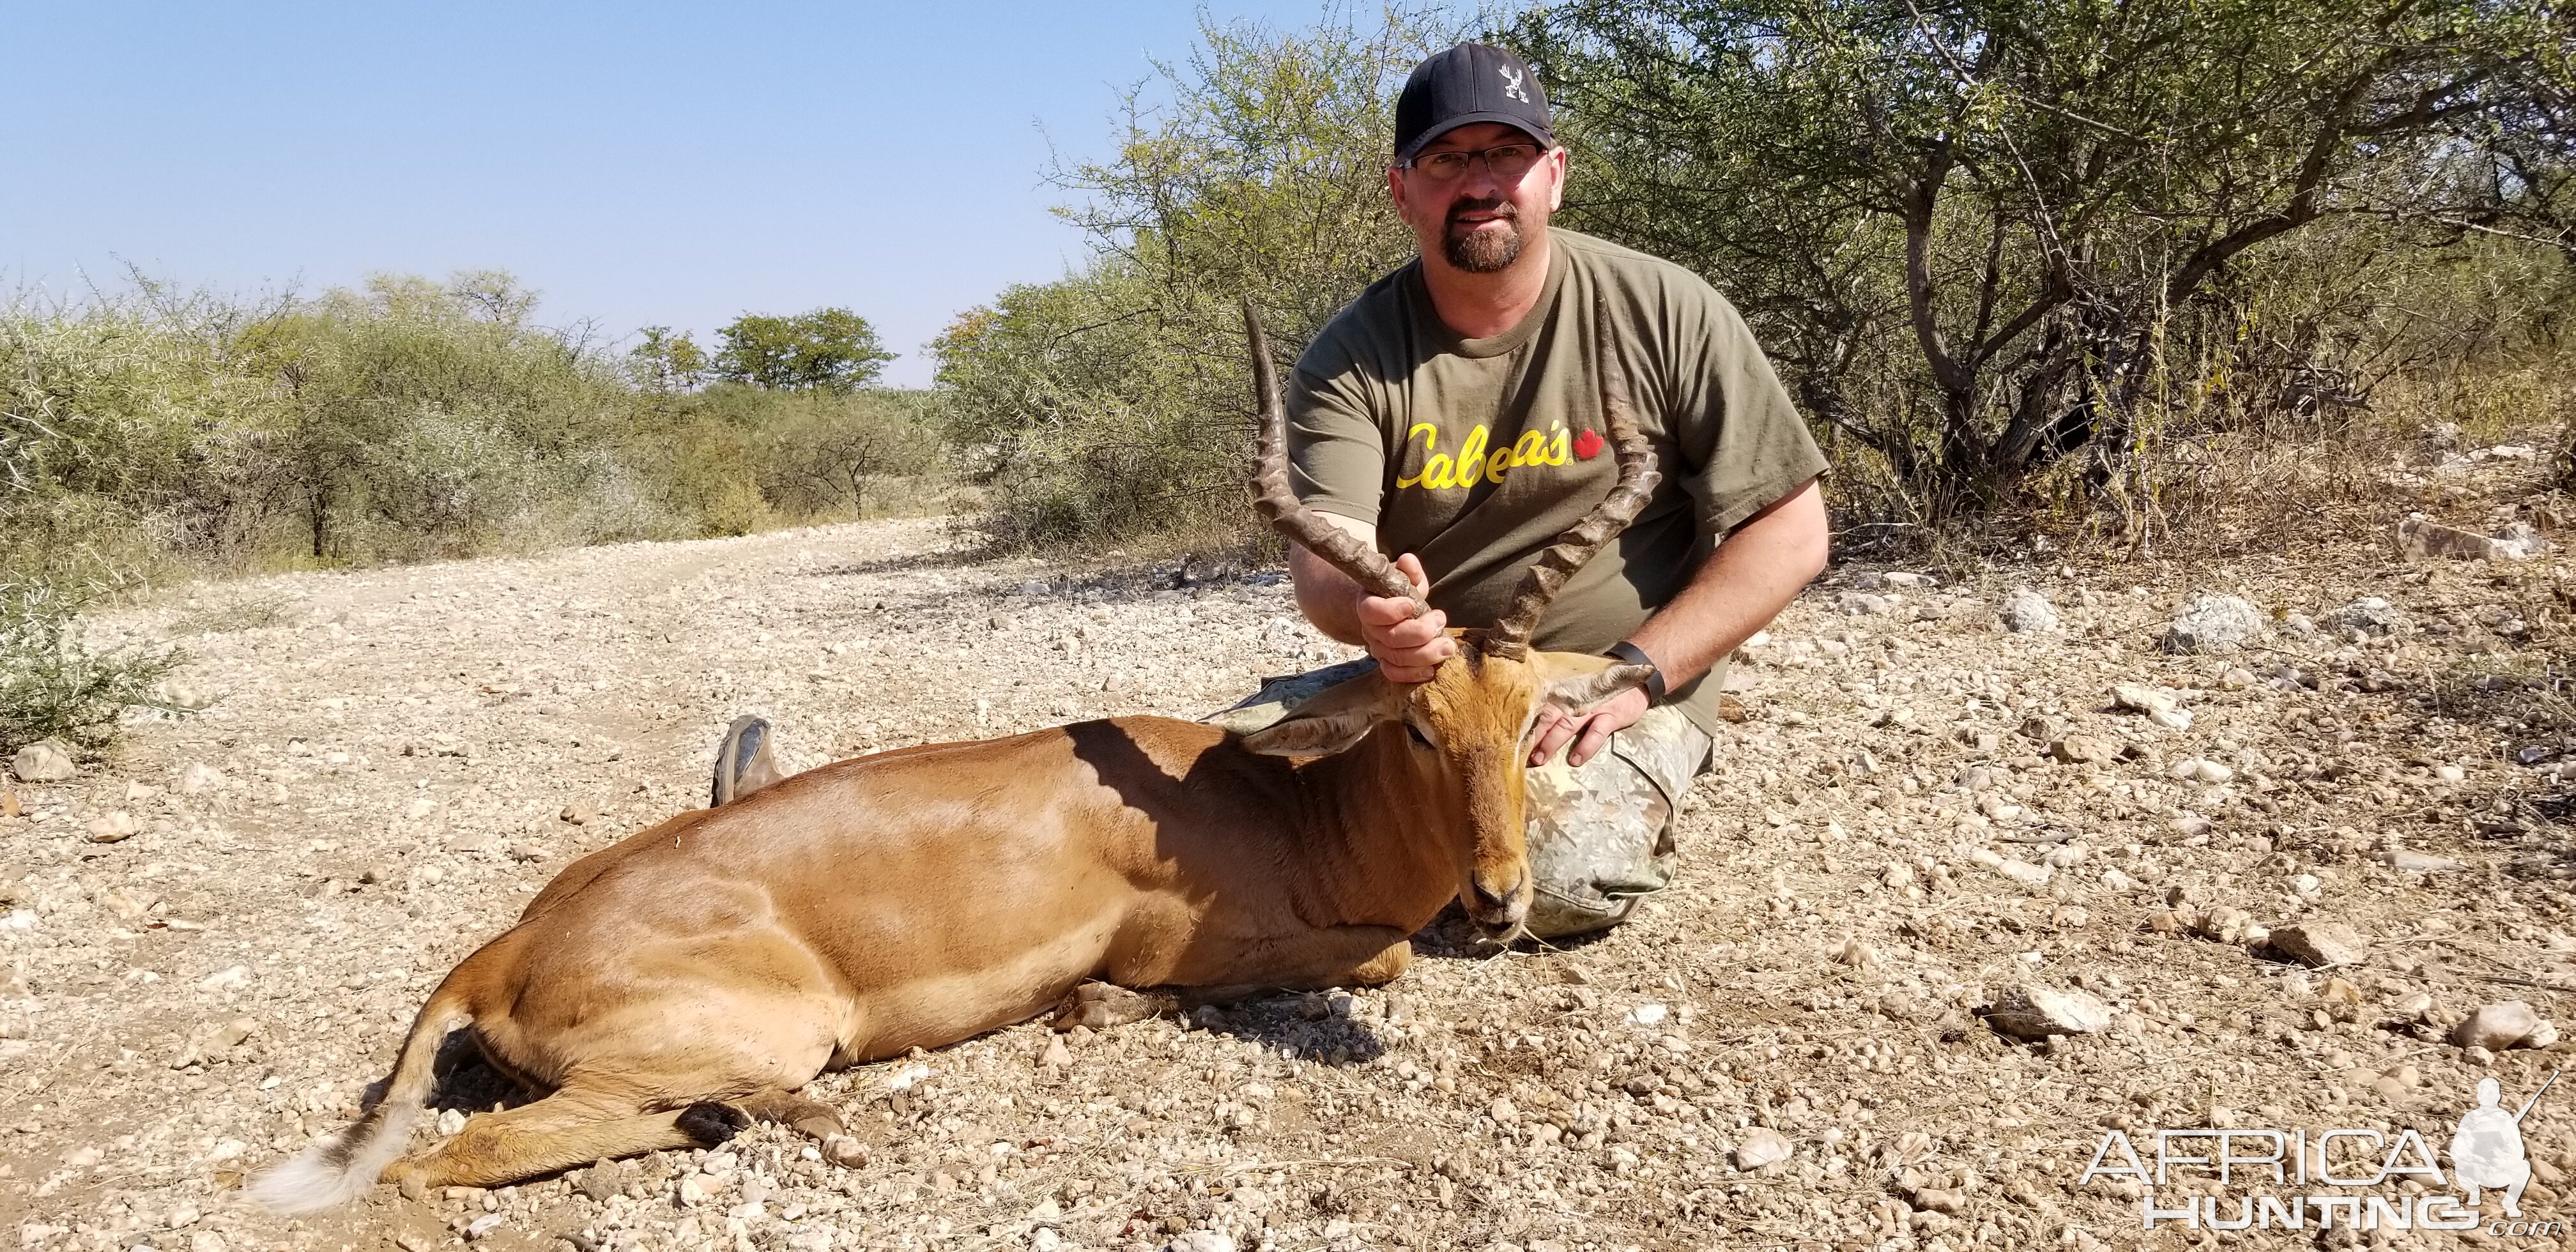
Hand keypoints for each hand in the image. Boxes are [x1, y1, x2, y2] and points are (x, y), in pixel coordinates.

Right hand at [1357, 553, 1454, 683]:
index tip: (1413, 604)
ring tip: (1447, 646)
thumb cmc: (1399, 591)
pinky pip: (1395, 674)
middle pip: (1390, 638)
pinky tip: (1432, 669)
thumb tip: (1409, 560)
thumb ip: (1409, 570)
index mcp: (1368, 603)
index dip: (1391, 610)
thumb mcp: (1405, 577)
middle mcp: (1369, 629)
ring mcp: (1377, 648)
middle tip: (1441, 621)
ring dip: (1425, 654)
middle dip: (1419, 633)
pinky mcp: (1387, 662)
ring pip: (1396, 658)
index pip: (1372, 611)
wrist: (1388, 609)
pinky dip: (1413, 674)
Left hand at [1528, 685, 1649, 768]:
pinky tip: (1575, 760)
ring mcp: (1592, 707)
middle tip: (1516, 751)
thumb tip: (1530, 712)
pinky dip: (1585, 746)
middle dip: (1532, 734)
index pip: (1538, 705)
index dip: (1523, 720)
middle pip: (1547, 715)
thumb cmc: (1601, 688)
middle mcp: (1574, 699)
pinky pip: (1596, 733)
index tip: (1507, 735)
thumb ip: (1557, 698)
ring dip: (1552, 742)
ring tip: (1539, 758)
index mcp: (1563, 693)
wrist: (1636, 679)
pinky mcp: (1610, 716)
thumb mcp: (1577, 688)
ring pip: (1567, 725)